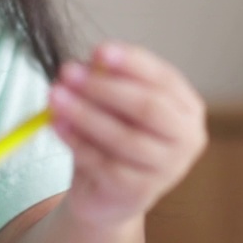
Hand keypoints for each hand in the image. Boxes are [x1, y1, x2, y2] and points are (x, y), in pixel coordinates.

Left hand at [48, 42, 206, 226]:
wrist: (107, 193)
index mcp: (186, 107)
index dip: (131, 63)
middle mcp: (186, 138)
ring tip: (55, 96)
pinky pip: (104, 163)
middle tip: (68, 72)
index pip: (163, 78)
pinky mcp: (140, 192)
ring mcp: (167, 169)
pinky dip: (77, 141)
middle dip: (104, 88)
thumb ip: (109, 81)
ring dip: (85, 113)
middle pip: (148, 108)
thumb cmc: (114, 138)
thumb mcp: (114, 104)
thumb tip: (92, 61)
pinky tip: (57, 125)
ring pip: (124, 138)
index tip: (99, 50)